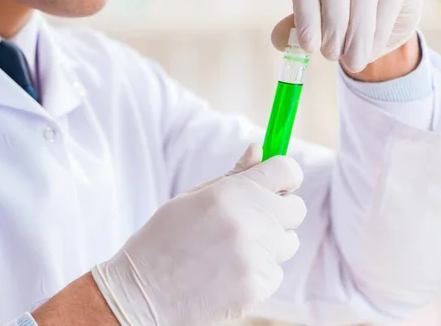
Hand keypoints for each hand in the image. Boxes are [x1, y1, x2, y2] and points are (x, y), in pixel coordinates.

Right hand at [91, 145, 306, 325]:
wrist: (144, 291)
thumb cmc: (166, 237)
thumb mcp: (194, 196)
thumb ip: (234, 175)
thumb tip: (259, 149)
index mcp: (233, 192)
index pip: (287, 170)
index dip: (284, 175)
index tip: (277, 182)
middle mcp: (251, 222)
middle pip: (296, 208)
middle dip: (278, 211)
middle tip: (251, 219)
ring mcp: (257, 256)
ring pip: (288, 242)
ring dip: (270, 243)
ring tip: (233, 249)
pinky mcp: (258, 287)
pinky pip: (276, 272)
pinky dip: (259, 271)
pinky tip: (229, 272)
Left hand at [272, 0, 422, 76]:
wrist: (376, 12)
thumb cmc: (334, 14)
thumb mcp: (311, 20)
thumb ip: (294, 28)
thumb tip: (278, 39)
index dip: (305, 15)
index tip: (308, 47)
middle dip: (333, 23)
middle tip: (331, 56)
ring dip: (357, 32)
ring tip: (352, 61)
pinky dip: (378, 29)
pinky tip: (370, 51)